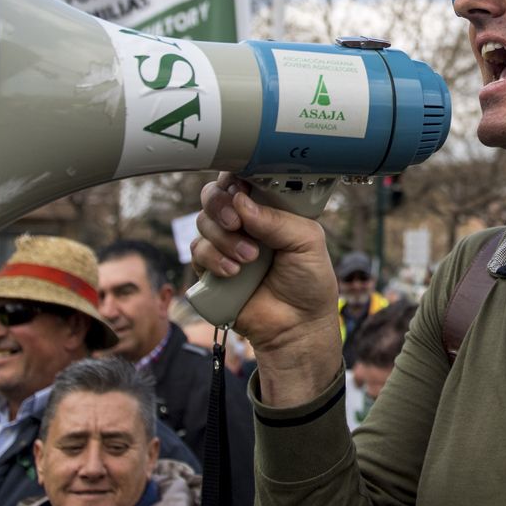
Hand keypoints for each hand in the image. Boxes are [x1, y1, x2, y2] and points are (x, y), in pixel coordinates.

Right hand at [193, 174, 339, 367]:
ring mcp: (226, 243)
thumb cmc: (309, 281)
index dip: (237, 179)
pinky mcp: (211, 267)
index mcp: (270, 208)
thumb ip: (277, 219)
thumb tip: (241, 201)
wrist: (296, 327)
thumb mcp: (307, 242)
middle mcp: (245, 221)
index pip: (244, 178)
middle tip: (237, 222)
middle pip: (214, 194)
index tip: (240, 189)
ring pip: (203, 221)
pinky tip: (233, 272)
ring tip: (249, 259)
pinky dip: (212, 258)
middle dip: (221, 205)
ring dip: (223, 238)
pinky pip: (197, 250)